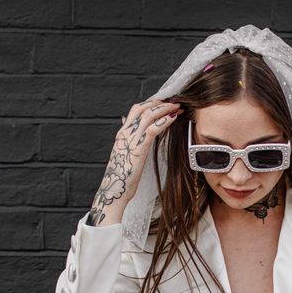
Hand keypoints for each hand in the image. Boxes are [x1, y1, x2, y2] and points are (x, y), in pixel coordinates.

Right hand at [86, 98, 182, 225]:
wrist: (114, 190)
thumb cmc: (121, 176)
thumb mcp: (124, 155)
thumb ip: (127, 140)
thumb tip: (126, 127)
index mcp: (122, 134)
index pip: (136, 110)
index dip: (151, 104)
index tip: (165, 103)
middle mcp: (125, 133)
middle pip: (142, 108)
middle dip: (160, 102)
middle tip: (174, 102)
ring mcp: (131, 139)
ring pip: (149, 115)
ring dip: (165, 109)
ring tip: (177, 107)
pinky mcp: (139, 148)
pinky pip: (152, 129)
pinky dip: (164, 121)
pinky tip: (173, 118)